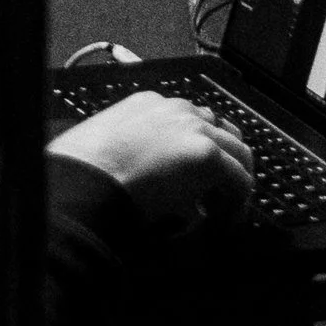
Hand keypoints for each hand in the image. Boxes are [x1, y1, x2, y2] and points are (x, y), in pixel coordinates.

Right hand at [49, 90, 254, 236]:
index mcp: (148, 104)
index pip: (191, 120)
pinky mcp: (208, 156)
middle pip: (223, 132)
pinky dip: (235, 204)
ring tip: (220, 209)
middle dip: (225, 163)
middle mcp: (176, 110)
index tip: (192, 173)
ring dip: (233, 181)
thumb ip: (134, 149)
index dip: (197, 149)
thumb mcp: (109, 145)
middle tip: (217, 192)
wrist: (85, 180)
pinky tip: (221, 221)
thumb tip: (143, 173)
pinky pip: (241, 182)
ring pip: (239, 154)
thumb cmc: (85, 170)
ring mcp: (195, 130)